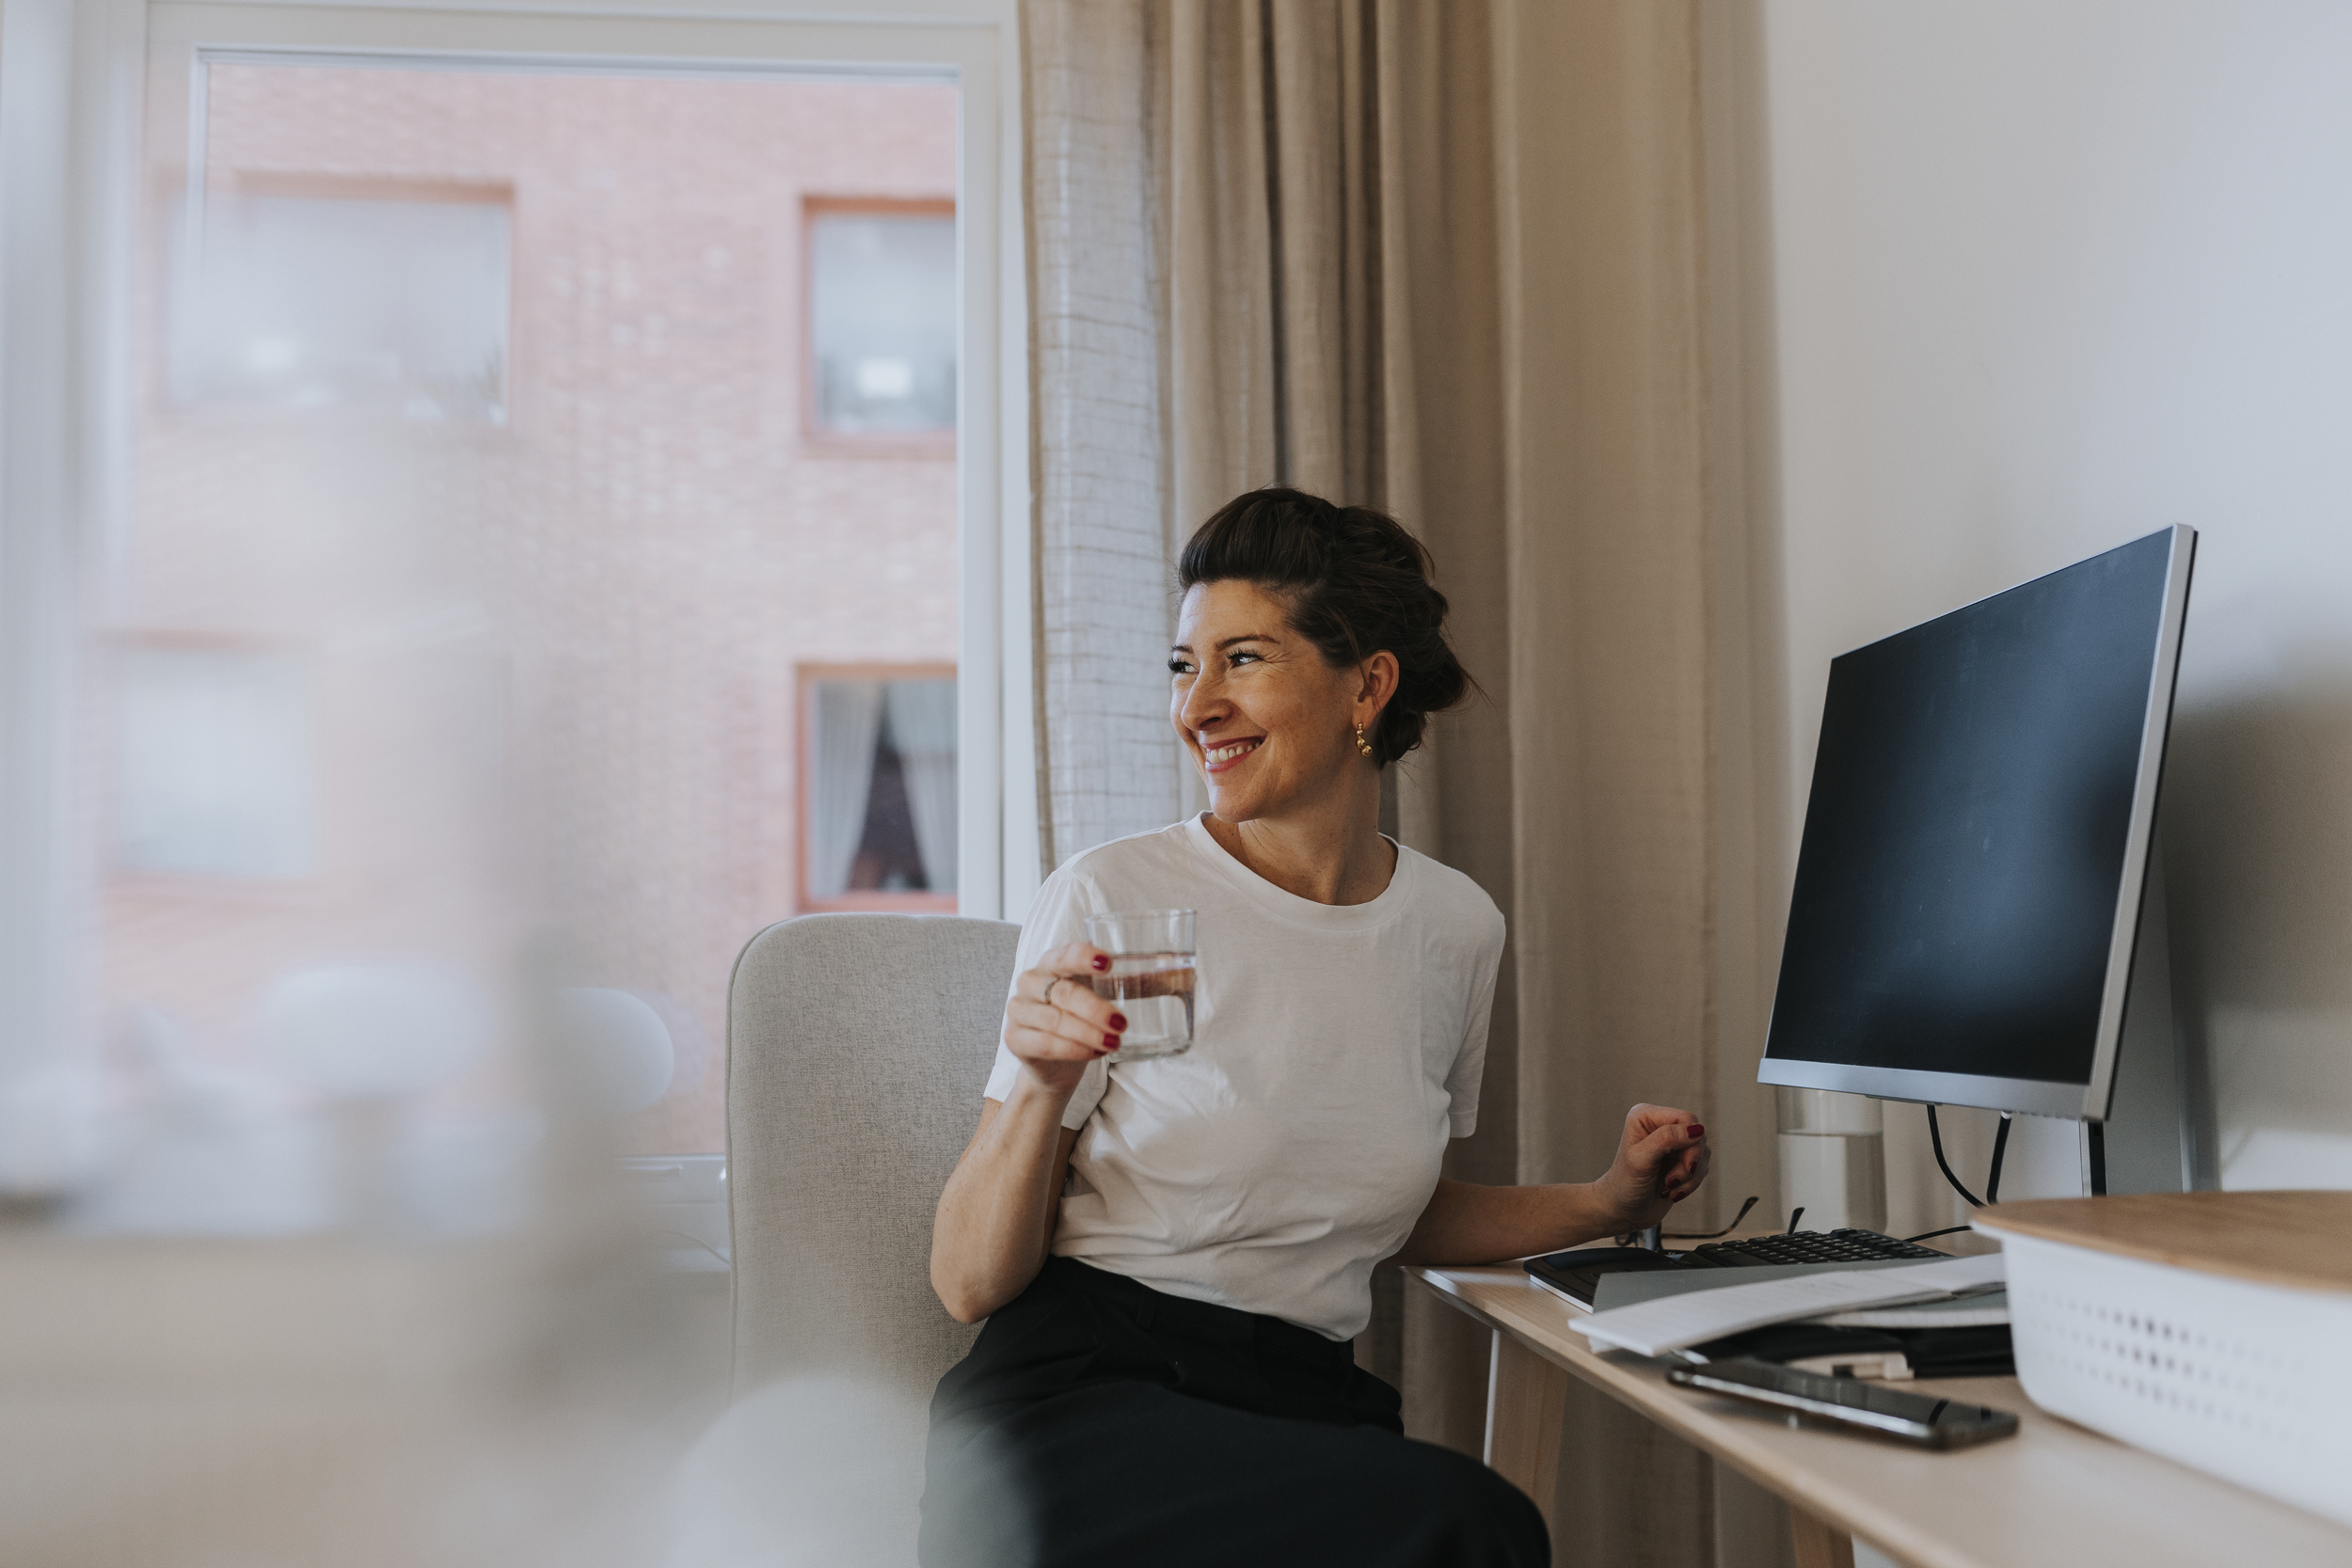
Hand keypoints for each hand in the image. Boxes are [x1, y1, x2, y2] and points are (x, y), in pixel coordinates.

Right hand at [1003, 943, 1125, 1094]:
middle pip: (1063, 992)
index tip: (1108, 963)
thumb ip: (1140, 985)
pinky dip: (1073, 1050)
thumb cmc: (1084, 1021)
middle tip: (1122, 1024)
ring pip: (1054, 1020)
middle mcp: (1031, 981)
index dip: (1085, 957)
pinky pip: (1044, 1043)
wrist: (1056, 1064)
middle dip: (1095, 1009)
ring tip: (1114, 1043)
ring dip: (1088, 1033)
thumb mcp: (1109, 998)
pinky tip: (1094, 1054)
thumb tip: (1186, 978)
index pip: (1066, 954)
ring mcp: (1018, 1010)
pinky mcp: (1014, 1038)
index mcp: (1053, 962)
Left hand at [1595, 1103, 1710, 1234]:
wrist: (1623, 1211)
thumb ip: (1665, 1139)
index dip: (1691, 1142)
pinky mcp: (1682, 1160)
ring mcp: (1673, 1143)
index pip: (1686, 1119)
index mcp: (1646, 1116)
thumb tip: (1696, 1129)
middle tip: (1671, 1181)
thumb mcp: (1640, 1160)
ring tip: (1668, 1187)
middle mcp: (1660, 1125)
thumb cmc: (1624, 1185)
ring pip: (1703, 1153)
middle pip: (1698, 1136)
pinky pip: (1702, 1167)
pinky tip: (1672, 1191)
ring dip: (1690, 1176)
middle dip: (1690, 1163)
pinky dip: (1691, 1183)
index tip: (1685, 1166)